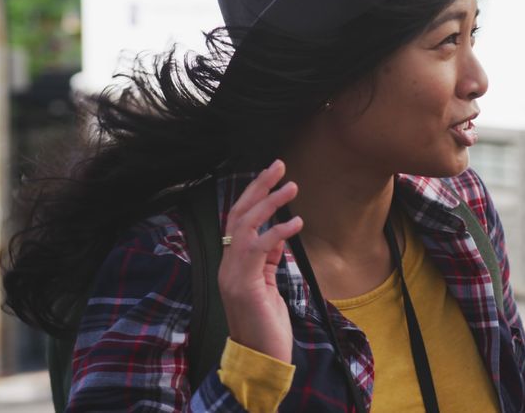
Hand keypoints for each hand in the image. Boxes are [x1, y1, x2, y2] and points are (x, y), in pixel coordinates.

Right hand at [217, 159, 302, 362]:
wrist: (262, 360)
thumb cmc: (268, 327)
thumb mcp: (269, 286)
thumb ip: (269, 260)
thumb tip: (279, 232)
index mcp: (232, 264)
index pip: (238, 220)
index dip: (253, 194)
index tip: (273, 175)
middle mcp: (227, 266)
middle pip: (237, 214)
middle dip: (257, 186)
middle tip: (279, 164)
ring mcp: (232, 275)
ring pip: (245, 226)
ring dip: (269, 203)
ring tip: (292, 186)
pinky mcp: (244, 286)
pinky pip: (259, 250)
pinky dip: (278, 232)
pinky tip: (297, 223)